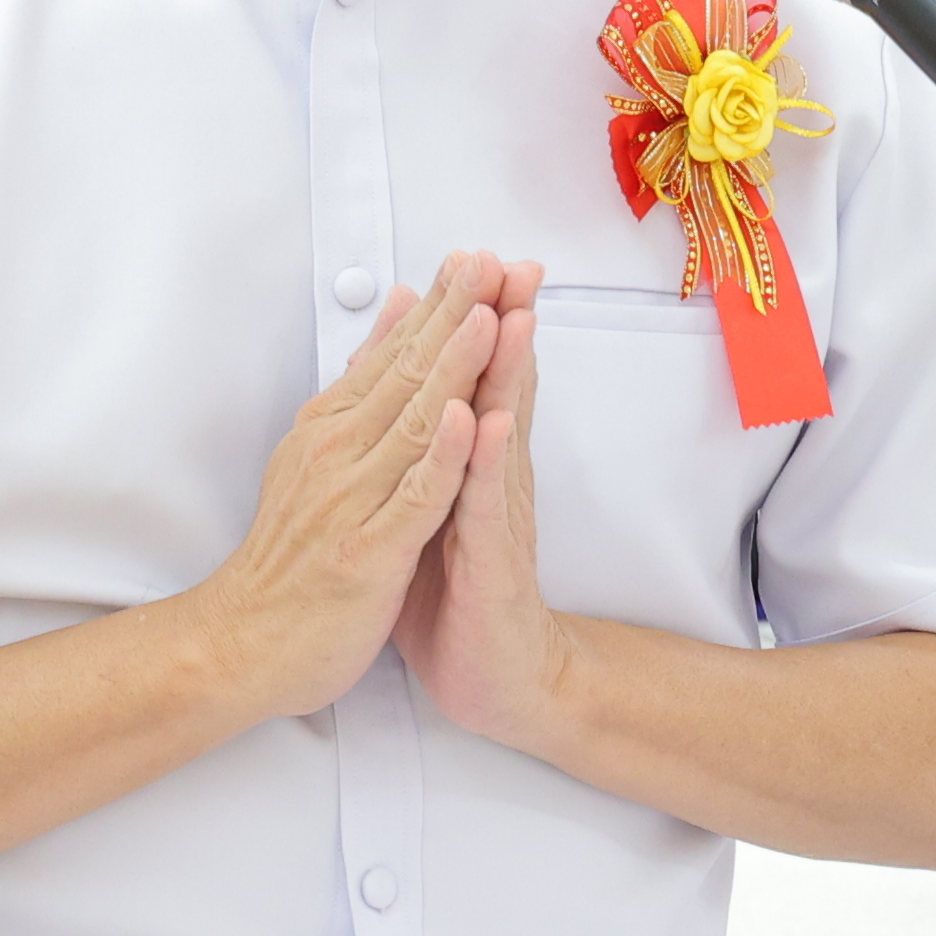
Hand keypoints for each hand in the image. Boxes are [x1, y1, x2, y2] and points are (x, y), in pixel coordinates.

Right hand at [189, 257, 502, 721]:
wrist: (243, 644)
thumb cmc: (291, 555)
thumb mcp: (319, 454)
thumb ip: (361, 385)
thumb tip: (394, 312)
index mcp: (332, 428)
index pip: (394, 354)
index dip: (440, 304)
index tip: (480, 256)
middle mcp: (339, 452)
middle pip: (408, 373)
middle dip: (455, 314)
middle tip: (493, 262)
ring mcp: (353, 500)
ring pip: (415, 423)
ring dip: (454, 368)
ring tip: (490, 316)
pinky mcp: (369, 550)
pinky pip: (413, 497)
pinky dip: (443, 457)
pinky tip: (469, 421)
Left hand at [396, 261, 562, 751]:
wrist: (499, 677)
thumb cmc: (459, 595)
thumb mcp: (437, 508)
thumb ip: (433, 450)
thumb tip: (422, 394)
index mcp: (473, 465)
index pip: (478, 379)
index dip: (478, 320)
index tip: (476, 258)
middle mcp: (493, 482)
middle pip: (499, 389)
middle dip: (505, 324)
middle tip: (512, 263)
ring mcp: (497, 519)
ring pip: (501, 434)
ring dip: (509, 375)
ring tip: (513, 318)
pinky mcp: (490, 563)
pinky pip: (485, 506)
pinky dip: (485, 463)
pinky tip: (486, 423)